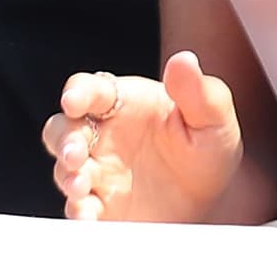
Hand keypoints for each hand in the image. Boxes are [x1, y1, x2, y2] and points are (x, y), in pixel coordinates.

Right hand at [42, 54, 242, 223]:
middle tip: (75, 153)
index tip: (73, 100)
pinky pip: (78, 209)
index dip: (77, 92)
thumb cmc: (208, 147)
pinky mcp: (100, 208)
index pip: (91, 89)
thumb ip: (197, 91)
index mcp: (125, 102)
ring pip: (64, 169)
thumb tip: (183, 59)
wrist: (211, 200)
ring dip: (67, 176)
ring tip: (81, 185)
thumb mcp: (213, 118)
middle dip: (64, 139)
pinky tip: (87, 217)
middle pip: (63, 129)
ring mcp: (98, 173)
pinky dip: (77, 213)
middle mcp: (103, 135)